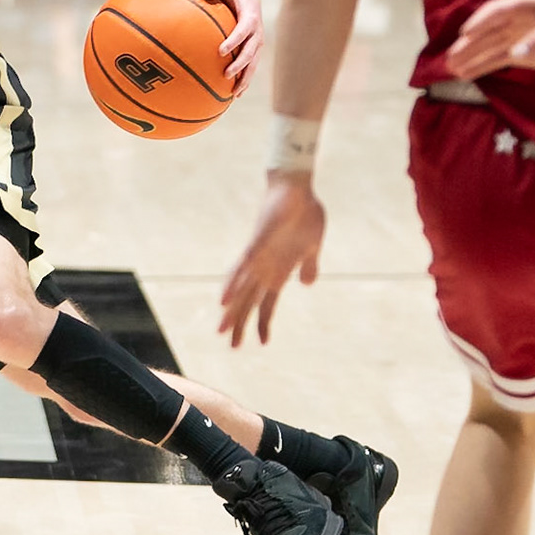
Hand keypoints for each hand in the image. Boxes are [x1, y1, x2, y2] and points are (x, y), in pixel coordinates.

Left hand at [203, 0, 261, 91]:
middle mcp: (256, 32)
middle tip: (225, 75)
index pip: (243, 30)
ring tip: (235, 93)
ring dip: (245, 78)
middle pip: (250, 51)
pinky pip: (250, 66)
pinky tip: (236, 93)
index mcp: (250, 17)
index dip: (234, 40)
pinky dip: (245, 79)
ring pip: (253, 63)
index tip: (221, 51)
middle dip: (239, 64)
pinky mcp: (254, 49)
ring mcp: (257, 42)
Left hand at [219, 174, 323, 345]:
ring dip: (232, 308)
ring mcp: (259, 255)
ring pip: (240, 288)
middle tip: (230, 345)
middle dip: (240, 322)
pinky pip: (242, 266)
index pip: (266, 302)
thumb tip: (306, 284)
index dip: (262, 322)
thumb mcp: (312, 247)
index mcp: (279, 270)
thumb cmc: (304, 215)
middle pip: (248, 300)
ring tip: (221, 327)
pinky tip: (224, 298)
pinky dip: (232, 282)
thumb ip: (308, 266)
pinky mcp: (257, 242)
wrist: (298, 189)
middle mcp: (264, 267)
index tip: (261, 343)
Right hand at [445, 0, 534, 77]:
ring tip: (450, 68)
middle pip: (486, 31)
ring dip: (469, 57)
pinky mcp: (517, 53)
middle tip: (450, 57)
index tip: (466, 32)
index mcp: (524, 4)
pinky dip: (481, 67)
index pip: (497, 10)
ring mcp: (514, 36)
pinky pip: (495, 60)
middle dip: (468, 45)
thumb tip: (515, 54)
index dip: (480, 21)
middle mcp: (514, 20)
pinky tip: (465, 75)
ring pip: (487, 47)